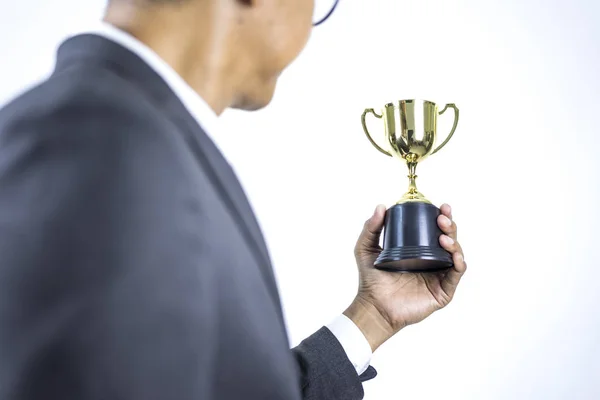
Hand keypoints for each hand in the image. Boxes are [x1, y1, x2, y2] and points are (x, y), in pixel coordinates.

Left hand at [344, 204, 466, 351]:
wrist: (374, 306)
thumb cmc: (371, 280)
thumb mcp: (366, 248)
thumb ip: (371, 228)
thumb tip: (381, 206)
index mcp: (418, 250)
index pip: (434, 230)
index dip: (442, 217)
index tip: (441, 207)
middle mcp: (431, 261)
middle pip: (449, 239)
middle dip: (450, 226)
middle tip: (442, 219)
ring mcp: (438, 276)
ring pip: (456, 255)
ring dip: (454, 243)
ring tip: (444, 238)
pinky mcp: (442, 292)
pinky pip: (456, 275)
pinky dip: (459, 264)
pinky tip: (454, 256)